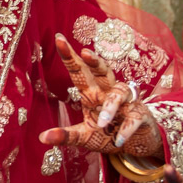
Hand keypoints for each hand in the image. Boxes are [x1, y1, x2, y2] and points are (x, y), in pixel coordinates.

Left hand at [38, 35, 162, 158]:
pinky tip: (119, 140)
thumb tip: (42, 138)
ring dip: (111, 106)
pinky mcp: (140, 115)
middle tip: (85, 52)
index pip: (79, 71)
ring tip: (102, 123)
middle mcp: (108, 92)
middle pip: (103, 71)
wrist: (136, 144)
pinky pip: (135, 117)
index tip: (58, 38)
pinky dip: (127, 128)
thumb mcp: (84, 137)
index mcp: (92, 93)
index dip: (70, 56)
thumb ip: (65, 136)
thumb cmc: (107, 134)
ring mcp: (127, 102)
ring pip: (120, 92)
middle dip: (95, 61)